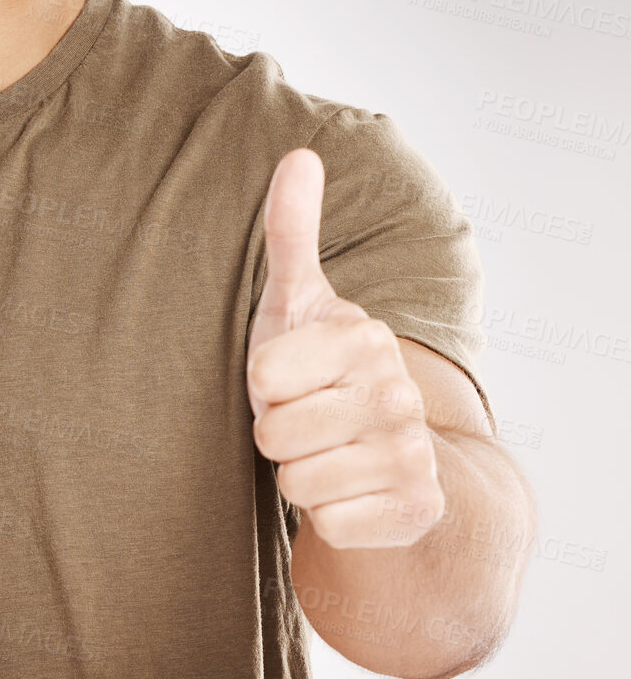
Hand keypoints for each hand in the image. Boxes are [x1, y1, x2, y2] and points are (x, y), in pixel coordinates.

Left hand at [246, 149, 444, 549]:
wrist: (384, 458)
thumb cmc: (317, 373)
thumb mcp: (293, 302)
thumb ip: (290, 230)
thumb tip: (299, 154)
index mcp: (363, 337)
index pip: (262, 378)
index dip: (262, 387)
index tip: (289, 380)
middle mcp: (399, 392)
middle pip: (274, 434)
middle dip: (276, 435)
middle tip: (306, 423)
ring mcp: (414, 453)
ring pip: (297, 483)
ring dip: (299, 476)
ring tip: (324, 454)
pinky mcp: (416, 509)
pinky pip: (328, 524)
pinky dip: (327, 517)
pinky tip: (350, 493)